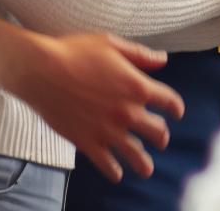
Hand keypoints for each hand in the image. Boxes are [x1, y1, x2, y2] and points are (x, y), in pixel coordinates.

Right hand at [4, 33, 183, 182]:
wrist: (42, 71)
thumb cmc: (76, 51)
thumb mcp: (113, 44)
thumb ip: (140, 55)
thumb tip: (163, 60)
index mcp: (137, 86)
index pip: (168, 101)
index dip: (176, 107)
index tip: (177, 112)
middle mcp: (127, 111)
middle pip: (156, 130)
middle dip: (161, 135)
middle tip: (161, 139)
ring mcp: (107, 130)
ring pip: (134, 153)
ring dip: (143, 162)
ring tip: (147, 169)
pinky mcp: (86, 142)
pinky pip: (105, 163)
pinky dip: (114, 171)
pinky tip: (116, 174)